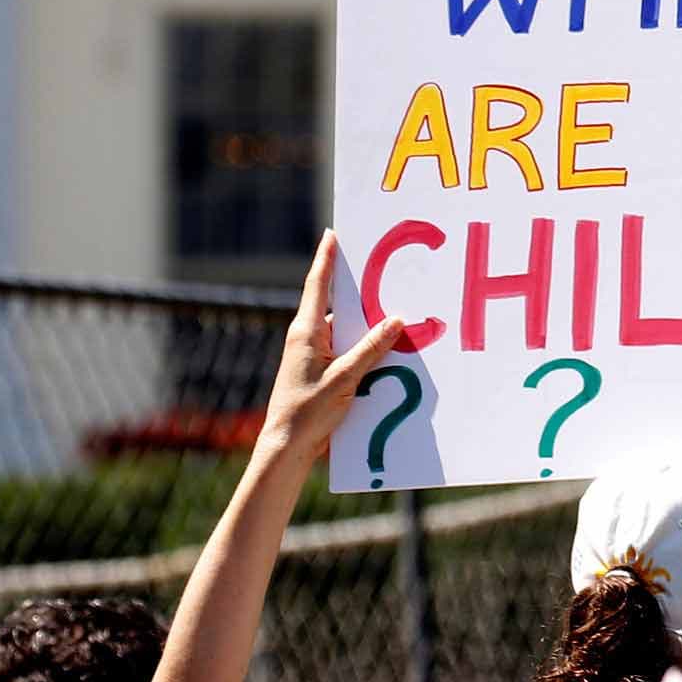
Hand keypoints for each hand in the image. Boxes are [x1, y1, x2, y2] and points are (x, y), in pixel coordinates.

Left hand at [263, 231, 411, 461]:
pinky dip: (362, 350)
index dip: (326, 258)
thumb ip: (371, 348)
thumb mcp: (345, 378)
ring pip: (344, 331)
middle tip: (382, 274)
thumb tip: (396, 319)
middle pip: (337, 306)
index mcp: (306, 331)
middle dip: (360, 294)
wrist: (285, 448)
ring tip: (394, 320)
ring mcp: (311, 355)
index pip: (318, 284)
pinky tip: (384, 356)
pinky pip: (345, 351)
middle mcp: (307, 337)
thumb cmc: (308, 412)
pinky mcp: (318, 372)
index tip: (332, 233)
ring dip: (365, 329)